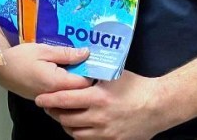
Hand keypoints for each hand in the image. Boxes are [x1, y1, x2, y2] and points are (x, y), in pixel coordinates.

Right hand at [0, 43, 91, 99]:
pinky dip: (64, 84)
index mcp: (57, 83)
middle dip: (84, 76)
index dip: (91, 71)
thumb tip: (86, 53)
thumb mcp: (43, 50)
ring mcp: (49, 99)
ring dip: (74, 80)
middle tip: (84, 60)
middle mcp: (55, 95)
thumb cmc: (19, 57)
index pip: (85, 83)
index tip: (92, 59)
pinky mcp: (44, 98)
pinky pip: (60, 94)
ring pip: (70, 93)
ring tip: (73, 64)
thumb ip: (66, 53)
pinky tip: (61, 71)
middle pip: (80, 91)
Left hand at [35, 70, 159, 139]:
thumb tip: (72, 63)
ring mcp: (106, 133)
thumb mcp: (110, 73)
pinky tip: (78, 126)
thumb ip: (90, 72)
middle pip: (66, 119)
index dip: (48, 100)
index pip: (64, 100)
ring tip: (61, 115)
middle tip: (47, 106)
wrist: (158, 105)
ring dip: (65, 125)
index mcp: (96, 97)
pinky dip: (80, 134)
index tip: (38, 98)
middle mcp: (99, 117)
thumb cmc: (133, 85)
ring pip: (75, 133)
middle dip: (54, 113)